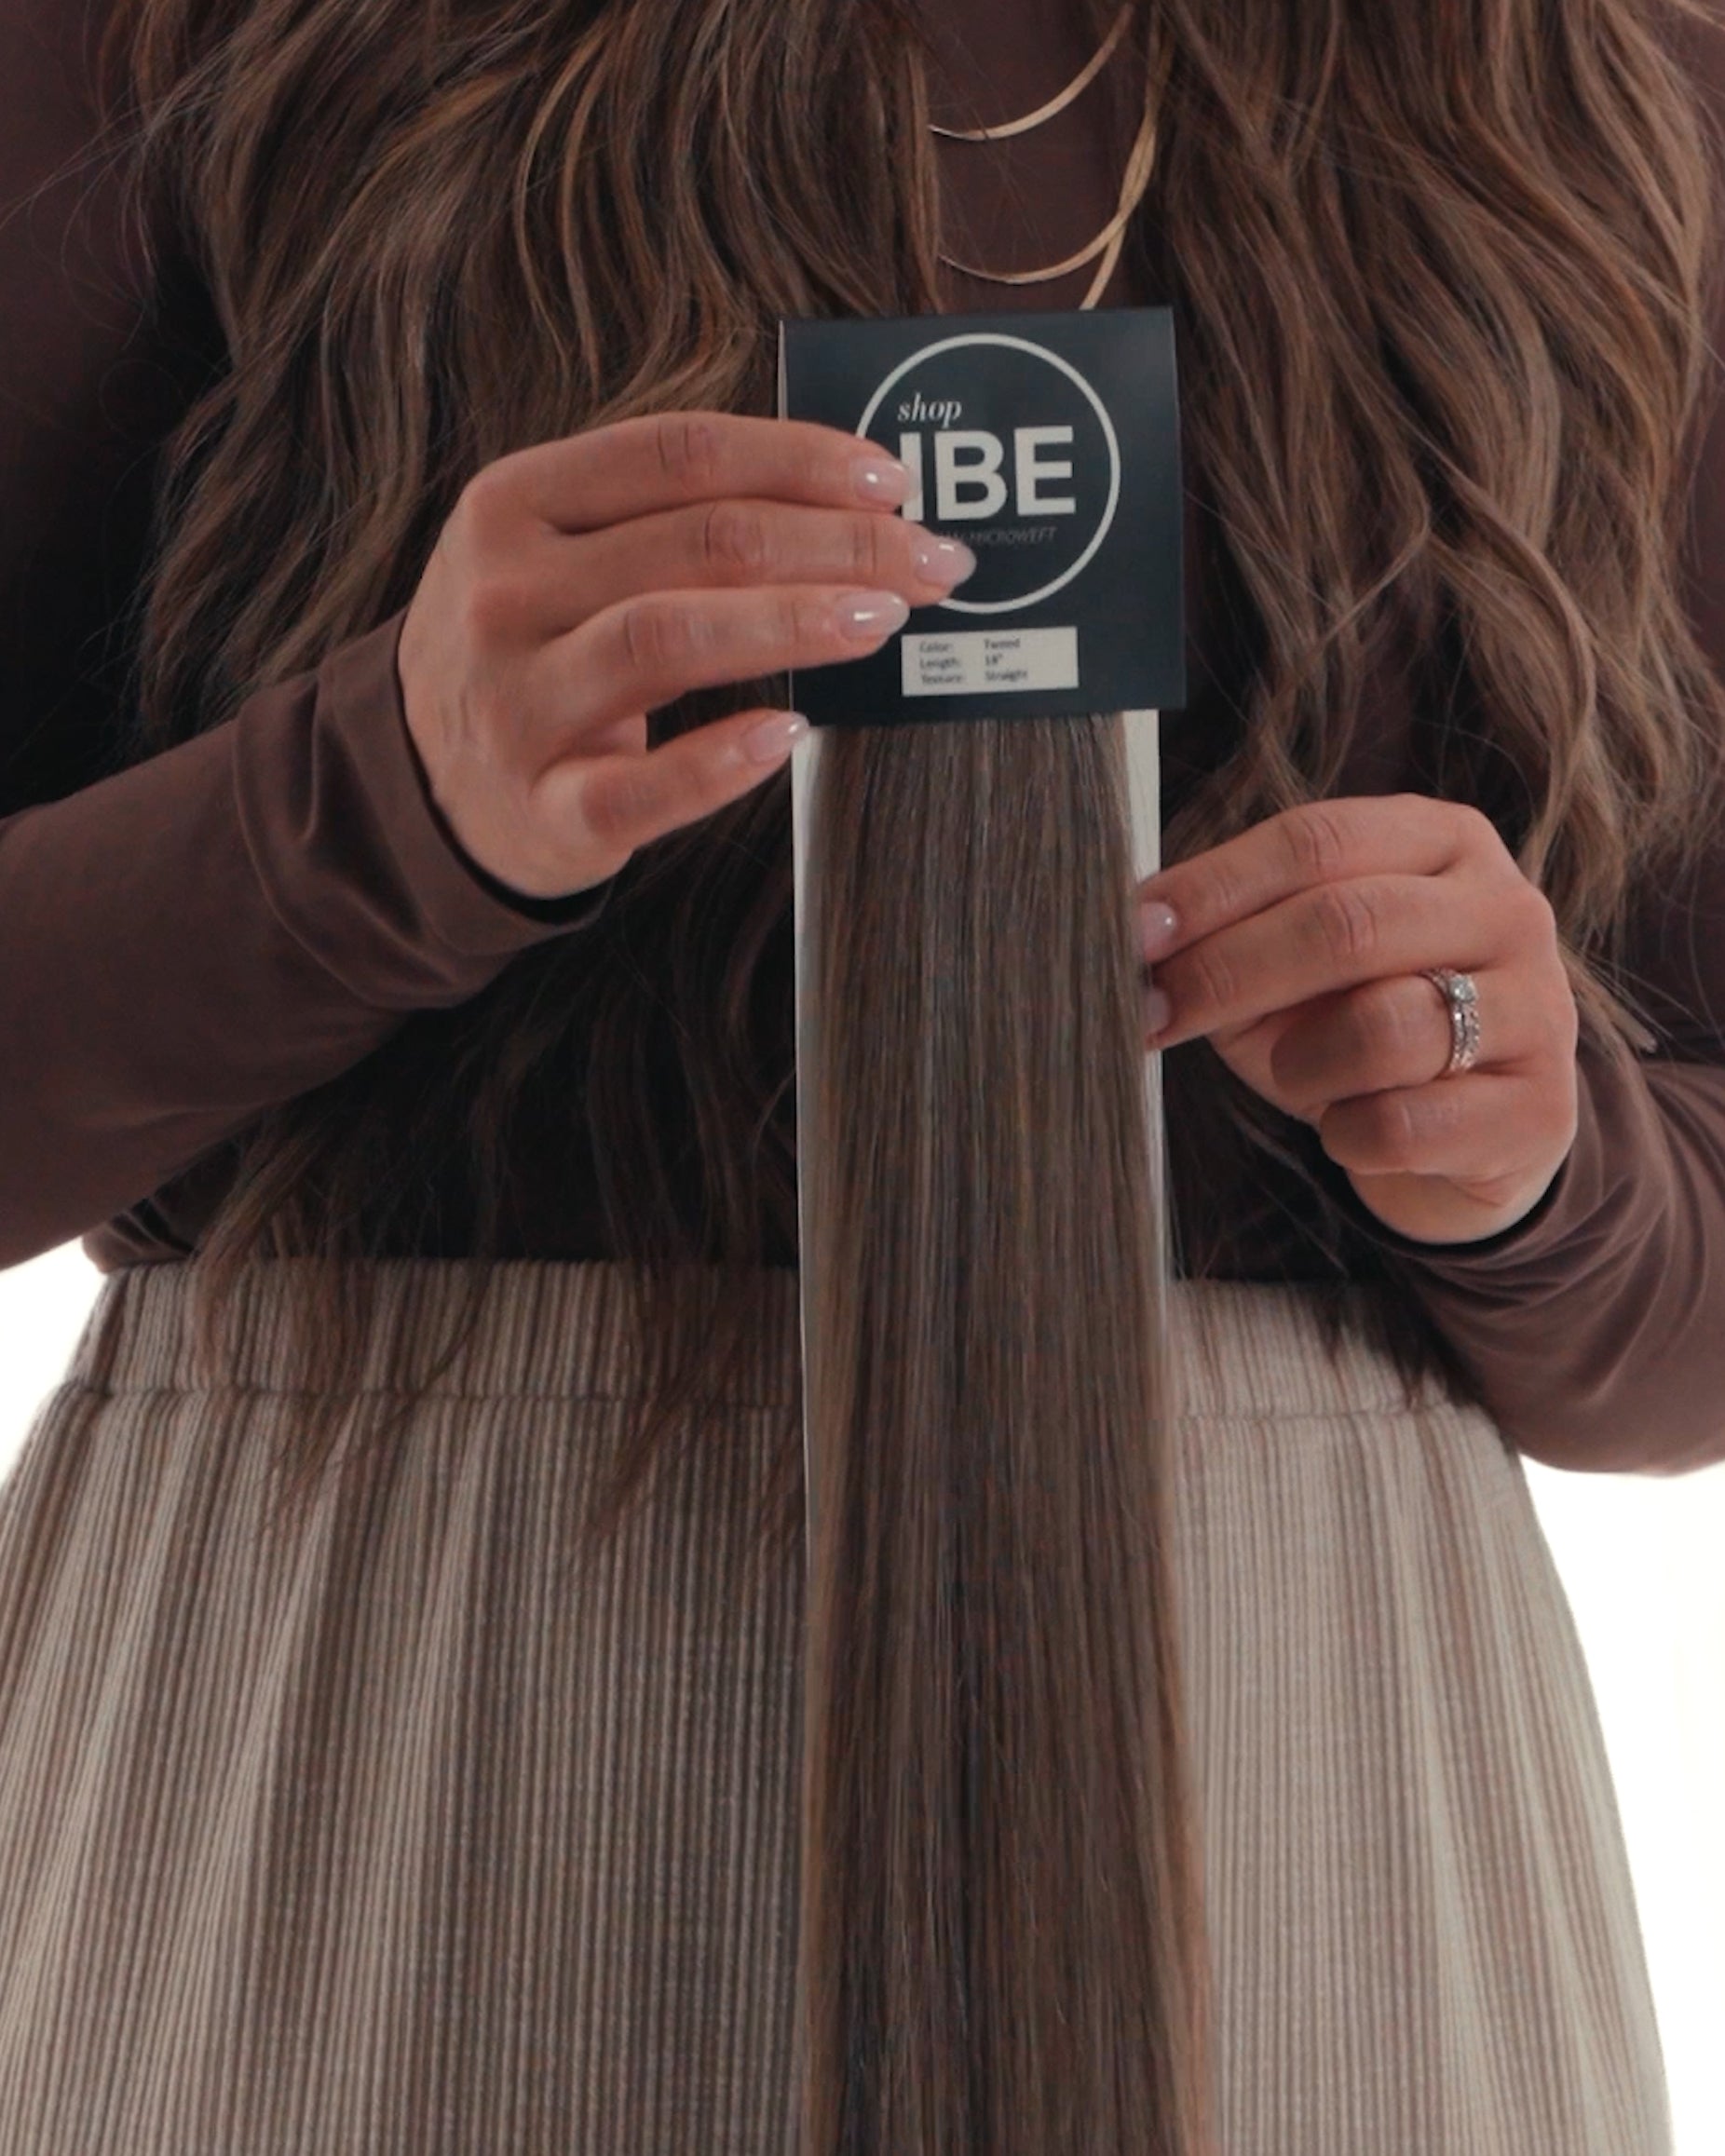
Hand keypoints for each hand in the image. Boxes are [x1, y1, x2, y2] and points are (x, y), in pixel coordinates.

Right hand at [397, 411, 976, 900]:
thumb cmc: (528, 652)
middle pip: (697, 542)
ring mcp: (517, 703)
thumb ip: (667, 519)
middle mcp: (505, 593)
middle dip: (836, 544)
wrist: (416, 788)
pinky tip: (790, 734)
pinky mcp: (542, 809)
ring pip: (666, 638)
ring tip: (883, 621)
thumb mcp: (558, 556)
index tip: (892, 481)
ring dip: (792, 622)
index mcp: (515, 504)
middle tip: (931, 562)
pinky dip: (719, 761)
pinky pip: (639, 787)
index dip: (799, 459)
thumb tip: (847, 501)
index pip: (678, 454)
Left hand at [1134, 794, 1580, 1245]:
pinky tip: (1350, 1130)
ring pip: (1382, 1027)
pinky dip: (1347, 1136)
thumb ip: (1232, 936)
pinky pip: (1403, 1124)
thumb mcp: (1291, 968)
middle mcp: (1505, 908)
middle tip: (1154, 1013)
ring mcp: (1538, 1007)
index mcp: (1440, 841)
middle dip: (1229, 971)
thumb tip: (1138, 934)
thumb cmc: (1357, 1026)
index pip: (1317, 840)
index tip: (1136, 933)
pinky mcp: (1540, 1110)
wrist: (1464, 1138)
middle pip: (1348, 923)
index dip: (1215, 887)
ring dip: (1299, 1063)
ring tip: (1295, 1074)